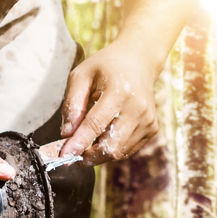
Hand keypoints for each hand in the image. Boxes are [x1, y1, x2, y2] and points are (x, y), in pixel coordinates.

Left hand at [58, 39, 159, 165]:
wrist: (139, 61)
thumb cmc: (106, 67)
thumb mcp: (81, 76)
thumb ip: (72, 104)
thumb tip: (67, 133)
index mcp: (120, 91)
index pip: (96, 124)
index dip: (79, 142)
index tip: (64, 155)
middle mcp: (138, 107)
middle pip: (111, 145)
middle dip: (89, 156)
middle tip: (73, 155)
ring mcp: (148, 120)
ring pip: (119, 152)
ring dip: (99, 154)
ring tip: (86, 145)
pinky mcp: (152, 128)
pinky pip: (128, 149)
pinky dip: (112, 149)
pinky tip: (103, 138)